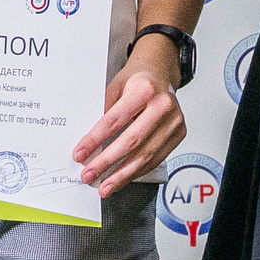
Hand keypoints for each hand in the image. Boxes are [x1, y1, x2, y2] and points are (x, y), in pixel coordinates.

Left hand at [71, 46, 185, 195]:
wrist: (160, 74)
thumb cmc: (137, 81)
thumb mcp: (115, 87)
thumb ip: (104, 113)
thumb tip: (90, 146)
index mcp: (144, 89)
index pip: (114, 121)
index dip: (95, 140)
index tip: (80, 154)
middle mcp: (163, 105)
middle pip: (131, 141)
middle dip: (107, 162)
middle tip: (90, 175)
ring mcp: (174, 121)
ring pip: (146, 156)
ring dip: (122, 174)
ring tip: (105, 185)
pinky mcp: (179, 134)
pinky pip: (156, 159)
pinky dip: (137, 171)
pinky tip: (123, 178)